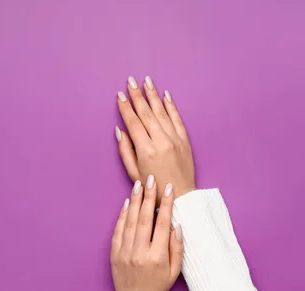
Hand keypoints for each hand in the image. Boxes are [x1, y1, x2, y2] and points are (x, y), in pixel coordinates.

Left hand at [111, 174, 183, 290]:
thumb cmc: (157, 286)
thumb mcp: (175, 272)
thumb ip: (177, 248)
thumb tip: (176, 226)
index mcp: (157, 257)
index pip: (162, 224)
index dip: (166, 204)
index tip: (169, 189)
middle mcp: (140, 252)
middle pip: (144, 218)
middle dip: (148, 196)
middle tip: (151, 179)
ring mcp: (125, 252)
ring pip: (130, 221)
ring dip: (135, 201)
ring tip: (139, 185)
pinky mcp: (114, 253)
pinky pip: (118, 230)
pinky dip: (122, 215)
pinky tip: (127, 203)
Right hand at [115, 76, 195, 200]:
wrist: (180, 195)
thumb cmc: (154, 187)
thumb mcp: (134, 173)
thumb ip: (125, 150)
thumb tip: (120, 130)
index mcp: (146, 150)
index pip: (133, 122)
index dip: (125, 108)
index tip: (120, 95)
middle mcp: (161, 141)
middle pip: (147, 113)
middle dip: (137, 95)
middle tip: (130, 81)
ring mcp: (174, 139)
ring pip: (162, 112)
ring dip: (153, 95)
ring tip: (146, 81)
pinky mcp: (184, 140)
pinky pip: (177, 119)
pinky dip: (171, 106)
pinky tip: (165, 95)